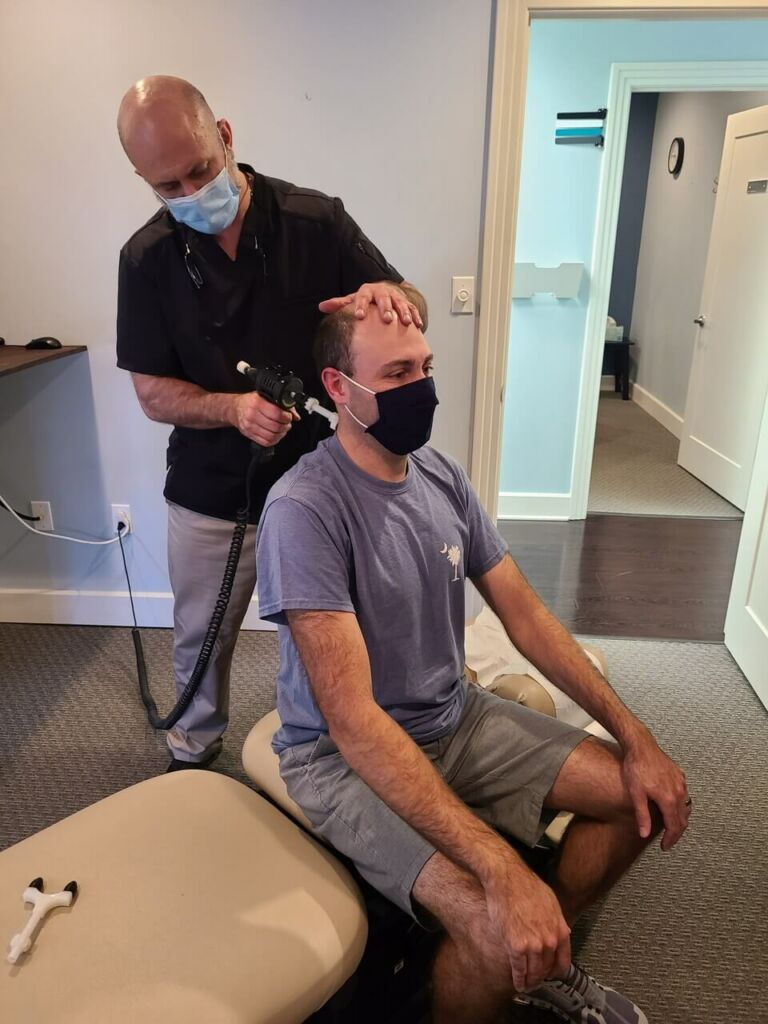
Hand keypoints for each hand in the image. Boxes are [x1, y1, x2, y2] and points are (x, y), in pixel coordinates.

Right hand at [231, 393, 298, 446]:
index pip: (276, 413)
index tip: (289, 416)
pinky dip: (274, 440)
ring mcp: (249, 426)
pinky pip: (266, 442)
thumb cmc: (251, 402)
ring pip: (271, 436)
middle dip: (285, 426)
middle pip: (275, 426)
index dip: (287, 417)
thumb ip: (282, 404)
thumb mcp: (265, 397)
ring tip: (283, 429)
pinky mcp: (249, 434)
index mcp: (257, 402)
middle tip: (287, 423)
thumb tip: (295, 415)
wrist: (236, 409)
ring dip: (281, 434)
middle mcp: (252, 414)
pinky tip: (276, 435)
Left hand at [318, 281, 422, 327]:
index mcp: (367, 291)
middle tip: (387, 319)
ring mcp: (396, 297)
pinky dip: (416, 316)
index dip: (361, 305)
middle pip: (384, 299)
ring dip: (404, 312)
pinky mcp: (407, 302)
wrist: (384, 291)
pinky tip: (418, 325)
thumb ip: (339, 304)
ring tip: (406, 322)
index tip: (359, 316)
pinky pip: (412, 308)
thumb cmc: (366, 299)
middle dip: (386, 308)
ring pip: (401, 303)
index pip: (363, 296)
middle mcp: (382, 292)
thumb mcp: (353, 299)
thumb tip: (322, 306)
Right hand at [484, 860, 570, 992]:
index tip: (551, 975)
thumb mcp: (551, 902)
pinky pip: (519, 969)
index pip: (564, 962)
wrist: (507, 878)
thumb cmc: (525, 885)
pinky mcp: (516, 946)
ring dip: (530, 982)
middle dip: (542, 978)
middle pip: (547, 969)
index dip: (556, 972)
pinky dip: (519, 979)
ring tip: (527, 985)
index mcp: (560, 930)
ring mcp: (534, 945)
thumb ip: (557, 921)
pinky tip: (518, 982)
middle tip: (536, 981)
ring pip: (534, 973)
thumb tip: (561, 930)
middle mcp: (550, 940)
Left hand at [622, 731, 690, 850]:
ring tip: (670, 826)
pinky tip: (672, 805)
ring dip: (679, 819)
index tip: (665, 847)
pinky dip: (680, 804)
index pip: (674, 826)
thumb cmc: (636, 767)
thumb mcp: (636, 793)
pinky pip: (684, 794)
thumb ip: (642, 815)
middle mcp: (679, 792)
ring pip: (685, 807)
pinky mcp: (679, 774)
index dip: (671, 839)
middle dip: (676, 832)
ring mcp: (681, 782)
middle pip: (683, 819)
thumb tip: (644, 834)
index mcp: (669, 799)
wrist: (640, 745)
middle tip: (668, 840)